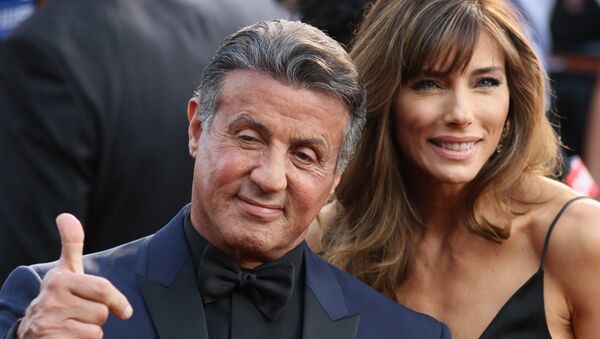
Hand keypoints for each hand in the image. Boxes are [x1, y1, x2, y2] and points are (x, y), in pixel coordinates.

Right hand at [17, 214, 131, 338]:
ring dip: (91, 330)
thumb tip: (66, 216)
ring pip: (96, 330)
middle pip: (101, 312)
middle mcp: (51, 300)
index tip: (125, 310)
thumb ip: (71, 244)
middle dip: (99, 316)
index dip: (118, 301)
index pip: (102, 289)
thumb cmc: (59, 296)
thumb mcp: (65, 271)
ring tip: (74, 324)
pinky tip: (70, 335)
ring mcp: (49, 323)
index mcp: (60, 280)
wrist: (33, 329)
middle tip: (84, 314)